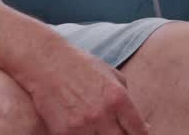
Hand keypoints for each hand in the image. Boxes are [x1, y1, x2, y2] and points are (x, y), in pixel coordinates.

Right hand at [20, 40, 148, 134]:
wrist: (45, 61)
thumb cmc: (80, 66)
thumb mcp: (111, 75)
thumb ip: (127, 98)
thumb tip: (143, 126)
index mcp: (118, 98)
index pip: (138, 130)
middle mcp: (102, 113)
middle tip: (116, 133)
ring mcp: (82, 125)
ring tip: (99, 130)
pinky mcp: (63, 132)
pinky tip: (82, 130)